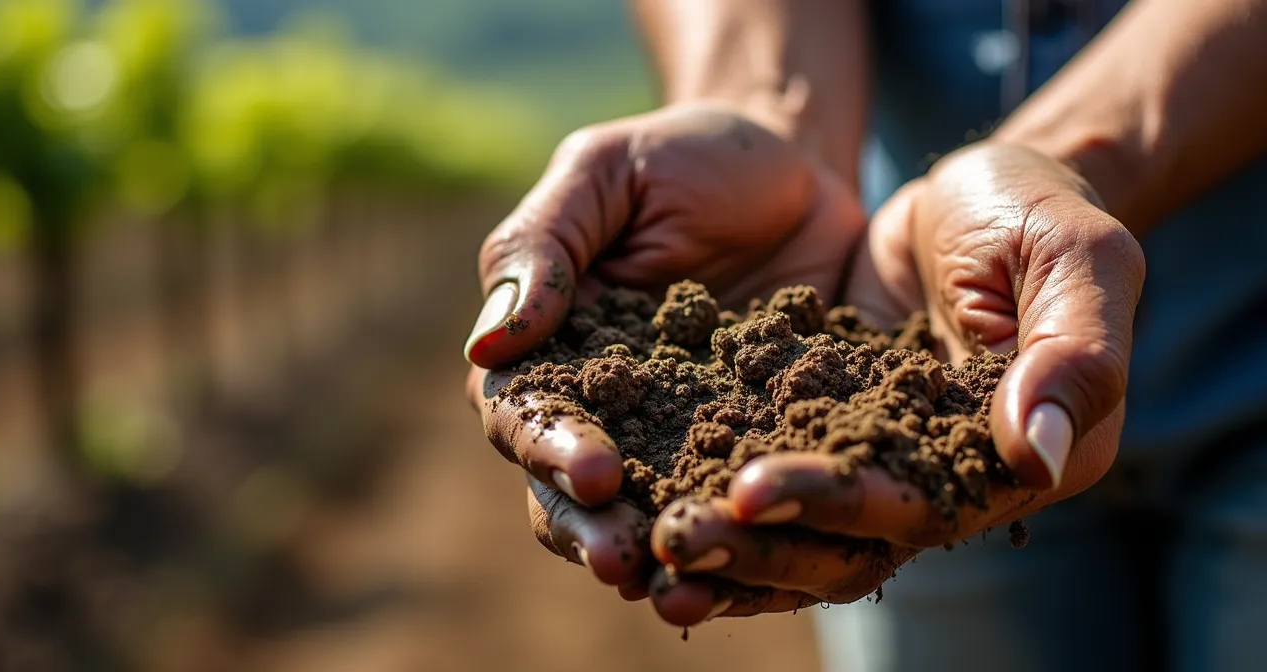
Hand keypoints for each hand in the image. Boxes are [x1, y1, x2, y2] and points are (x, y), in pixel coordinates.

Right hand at [465, 103, 864, 600]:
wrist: (794, 161)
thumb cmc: (684, 157)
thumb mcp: (605, 174)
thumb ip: (544, 247)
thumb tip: (491, 341)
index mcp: (554, 348)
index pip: (527, 413)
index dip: (552, 447)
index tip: (597, 470)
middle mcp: (609, 405)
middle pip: (576, 488)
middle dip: (594, 527)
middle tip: (626, 560)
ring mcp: (684, 432)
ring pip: (652, 510)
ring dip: (660, 553)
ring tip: (683, 586)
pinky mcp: (758, 440)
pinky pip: (742, 498)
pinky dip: (746, 537)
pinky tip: (763, 561)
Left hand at [647, 142, 1145, 624]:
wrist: (976, 189)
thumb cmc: (1036, 209)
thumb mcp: (1074, 258)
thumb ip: (1074, 353)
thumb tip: (1035, 457)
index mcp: (1026, 463)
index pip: (921, 507)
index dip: (836, 506)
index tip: (750, 490)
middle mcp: (951, 485)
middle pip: (850, 542)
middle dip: (763, 545)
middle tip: (677, 537)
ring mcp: (883, 464)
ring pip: (804, 531)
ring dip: (732, 547)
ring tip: (653, 549)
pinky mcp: (828, 433)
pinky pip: (772, 479)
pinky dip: (721, 502)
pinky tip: (655, 511)